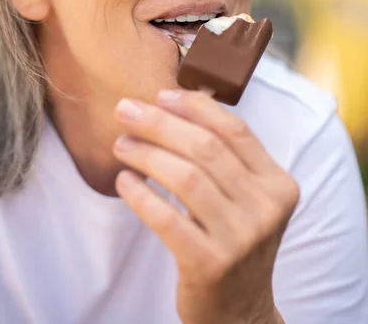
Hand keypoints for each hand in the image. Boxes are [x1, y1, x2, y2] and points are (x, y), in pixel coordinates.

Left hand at [113, 90, 298, 323]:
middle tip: (125, 110)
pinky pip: (167, 219)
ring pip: (185, 177)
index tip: (160, 95)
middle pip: (205, 149)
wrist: (239, 311)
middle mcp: (265, 208)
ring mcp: (240, 238)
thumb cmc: (233, 240)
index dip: (195, 107)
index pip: (234, 130)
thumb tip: (172, 105)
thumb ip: (224, 157)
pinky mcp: (210, 264)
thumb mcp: (246, 198)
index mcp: (277, 184)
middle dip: (159, 123)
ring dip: (146, 154)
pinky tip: (123, 181)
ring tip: (121, 145)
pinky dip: (140, 195)